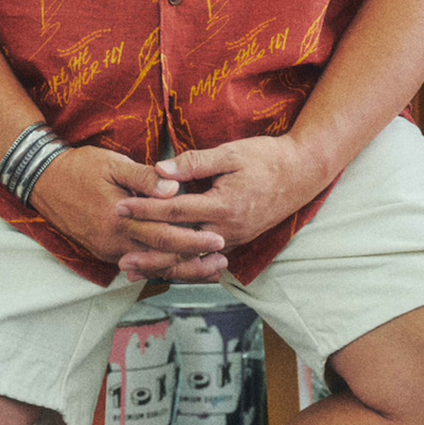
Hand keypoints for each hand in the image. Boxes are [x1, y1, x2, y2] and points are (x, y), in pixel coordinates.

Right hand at [29, 145, 229, 282]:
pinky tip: (177, 266)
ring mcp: (107, 250)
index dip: (193, 240)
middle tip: (222, 262)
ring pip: (150, 266)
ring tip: (208, 270)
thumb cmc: (80, 167)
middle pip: (161, 259)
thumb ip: (143, 178)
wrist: (42, 180)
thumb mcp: (113, 164)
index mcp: (120, 219)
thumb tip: (173, 189)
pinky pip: (136, 263)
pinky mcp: (102, 251)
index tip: (219, 240)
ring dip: (180, 270)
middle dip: (194, 262)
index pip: (164, 235)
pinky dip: (159, 267)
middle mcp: (114, 241)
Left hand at [114, 134, 332, 276]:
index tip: (120, 207)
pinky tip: (165, 268)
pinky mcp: (238, 240)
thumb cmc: (266, 157)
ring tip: (135, 272)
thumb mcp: (230, 152)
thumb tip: (160, 169)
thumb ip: (194, 162)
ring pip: (192, 258)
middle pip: (180, 246)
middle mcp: (228, 229)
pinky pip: (205, 258)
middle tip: (120, 260)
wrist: (303, 172)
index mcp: (224, 205)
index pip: (175, 210)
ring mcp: (234, 238)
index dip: (145, 209)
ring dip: (162, 266)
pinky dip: (183, 264)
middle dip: (149, 253)